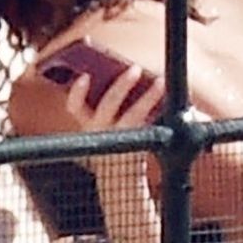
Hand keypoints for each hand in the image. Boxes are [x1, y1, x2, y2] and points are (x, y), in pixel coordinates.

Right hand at [64, 65, 165, 188]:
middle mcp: (101, 130)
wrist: (120, 173)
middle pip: (108, 104)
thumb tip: (129, 74)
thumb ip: (108, 104)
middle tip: (135, 69)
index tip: (86, 77)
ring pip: (134, 114)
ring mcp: (120, 136)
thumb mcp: (100, 124)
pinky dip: (159, 110)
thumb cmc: (111, 139)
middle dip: (122, 85)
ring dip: (148, 97)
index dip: (78, 92)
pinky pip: (150, 124)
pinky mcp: (139, 142)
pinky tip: (168, 100)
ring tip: (160, 82)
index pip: (75, 106)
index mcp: (87, 122)